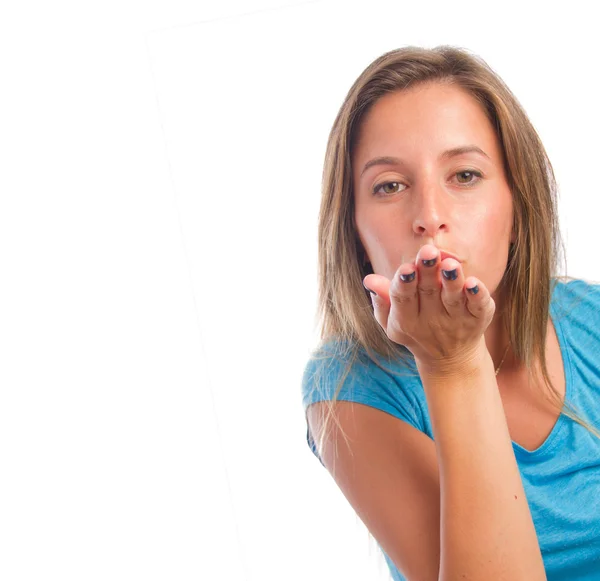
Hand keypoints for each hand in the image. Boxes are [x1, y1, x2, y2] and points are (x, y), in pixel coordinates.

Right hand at [363, 244, 494, 373]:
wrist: (450, 359)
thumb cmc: (415, 329)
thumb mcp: (391, 320)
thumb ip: (381, 300)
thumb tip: (368, 279)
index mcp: (406, 320)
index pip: (402, 298)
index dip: (404, 283)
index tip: (406, 268)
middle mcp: (431, 321)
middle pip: (428, 292)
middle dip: (428, 271)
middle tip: (429, 252)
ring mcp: (456, 320)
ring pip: (453, 298)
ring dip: (452, 281)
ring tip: (450, 264)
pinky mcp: (478, 319)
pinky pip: (479, 307)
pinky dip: (477, 295)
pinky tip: (474, 283)